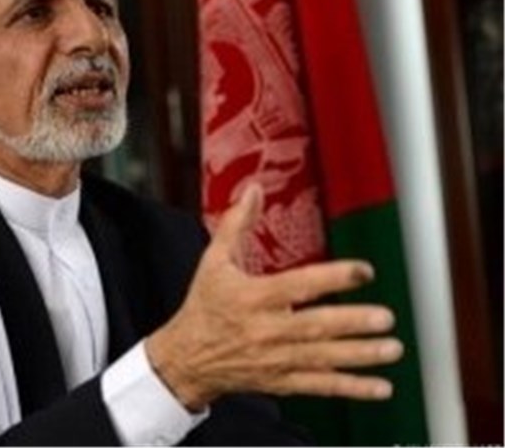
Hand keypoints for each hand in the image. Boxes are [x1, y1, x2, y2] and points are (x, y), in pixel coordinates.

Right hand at [145, 184, 402, 410]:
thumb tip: (253, 190)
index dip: (332, 278)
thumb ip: (236, 225)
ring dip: (360, 355)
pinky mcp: (280, 381)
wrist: (186, 357)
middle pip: (314, 327)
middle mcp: (265, 330)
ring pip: (322, 358)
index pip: (296, 286)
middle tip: (385, 317)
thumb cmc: (204, 305)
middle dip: (352, 323)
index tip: (363, 271)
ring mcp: (274, 358)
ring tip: (392, 348)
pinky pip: (319, 386)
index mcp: (251, 298)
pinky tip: (380, 387)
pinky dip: (351, 387)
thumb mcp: (213, 261)